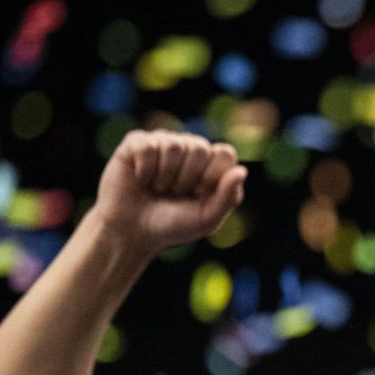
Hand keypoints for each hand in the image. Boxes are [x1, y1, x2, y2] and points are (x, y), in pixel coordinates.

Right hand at [89, 131, 246, 253]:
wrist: (133, 232)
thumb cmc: (173, 225)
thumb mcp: (207, 219)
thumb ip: (228, 197)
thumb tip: (242, 171)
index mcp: (211, 164)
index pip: (224, 153)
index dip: (212, 176)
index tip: (199, 194)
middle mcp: (188, 148)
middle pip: (199, 148)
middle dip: (187, 178)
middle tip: (175, 193)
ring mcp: (162, 142)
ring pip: (173, 145)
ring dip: (165, 176)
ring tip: (158, 188)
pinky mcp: (136, 142)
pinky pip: (147, 146)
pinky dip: (145, 170)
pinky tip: (141, 179)